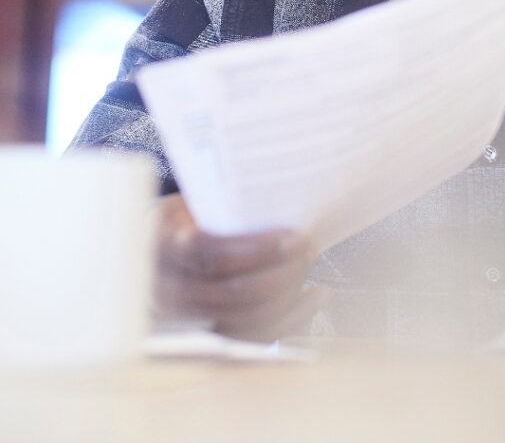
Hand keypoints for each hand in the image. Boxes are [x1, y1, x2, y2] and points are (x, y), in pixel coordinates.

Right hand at [154, 193, 318, 340]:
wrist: (162, 241)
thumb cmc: (189, 214)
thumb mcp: (195, 197)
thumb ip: (225, 200)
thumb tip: (282, 193)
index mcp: (161, 246)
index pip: (207, 253)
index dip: (254, 249)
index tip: (291, 238)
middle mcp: (166, 289)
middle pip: (228, 293)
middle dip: (277, 274)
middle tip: (306, 249)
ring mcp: (184, 318)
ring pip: (242, 319)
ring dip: (286, 294)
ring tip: (307, 265)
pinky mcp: (208, 332)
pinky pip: (251, 338)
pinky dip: (290, 320)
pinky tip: (315, 297)